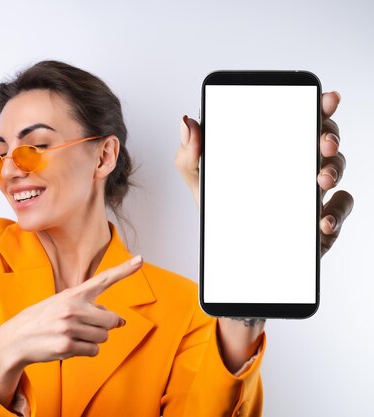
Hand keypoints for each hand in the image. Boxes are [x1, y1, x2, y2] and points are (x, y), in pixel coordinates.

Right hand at [0, 255, 142, 406]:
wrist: (16, 338)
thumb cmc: (43, 319)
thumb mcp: (62, 304)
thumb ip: (90, 307)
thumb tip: (119, 321)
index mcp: (73, 294)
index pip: (103, 279)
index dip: (124, 270)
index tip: (140, 259)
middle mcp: (73, 308)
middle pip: (111, 321)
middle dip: (106, 327)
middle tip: (89, 327)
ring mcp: (70, 327)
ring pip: (103, 337)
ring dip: (94, 340)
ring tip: (74, 336)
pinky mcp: (67, 346)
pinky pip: (93, 351)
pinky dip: (85, 351)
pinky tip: (68, 346)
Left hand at [175, 91, 353, 256]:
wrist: (229, 251)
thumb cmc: (220, 209)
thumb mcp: (199, 180)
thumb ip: (190, 153)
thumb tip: (187, 122)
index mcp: (272, 149)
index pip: (298, 119)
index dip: (316, 105)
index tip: (325, 98)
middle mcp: (296, 166)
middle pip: (324, 140)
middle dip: (330, 136)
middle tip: (324, 142)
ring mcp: (310, 192)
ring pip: (335, 170)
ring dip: (333, 171)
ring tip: (320, 180)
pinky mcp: (319, 220)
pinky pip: (339, 210)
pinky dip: (336, 212)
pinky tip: (322, 220)